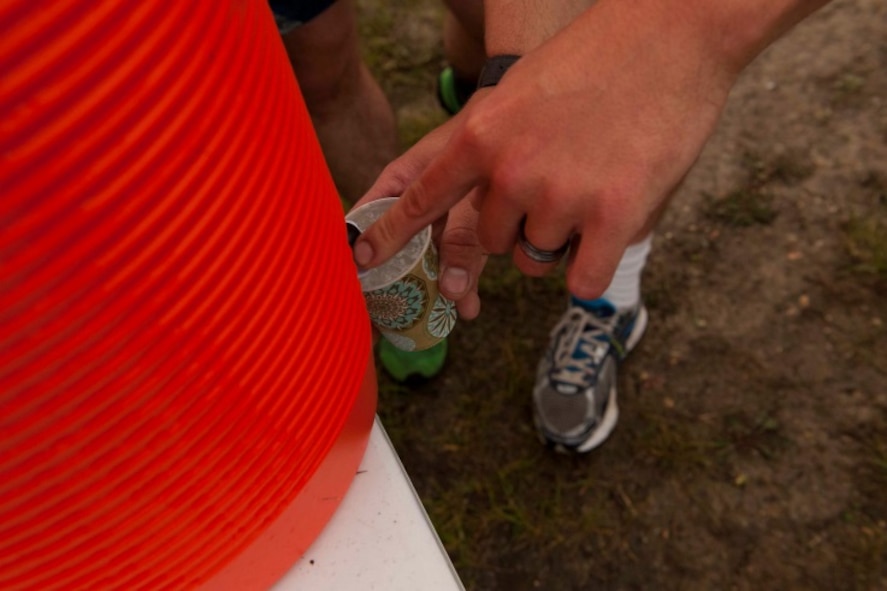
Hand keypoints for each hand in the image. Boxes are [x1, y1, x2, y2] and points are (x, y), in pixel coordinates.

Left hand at [355, 0, 830, 299]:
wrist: (673, 32)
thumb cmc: (596, 58)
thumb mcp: (519, 92)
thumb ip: (491, 150)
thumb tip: (484, 209)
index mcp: (480, 135)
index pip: (422, 200)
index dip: (391, 235)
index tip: (363, 261)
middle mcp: (511, 171)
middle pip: (493, 242)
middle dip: (521, 226)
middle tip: (565, 182)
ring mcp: (561, 195)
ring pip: (537, 261)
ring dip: (561, 240)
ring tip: (597, 183)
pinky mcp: (614, 216)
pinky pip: (581, 281)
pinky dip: (592, 268)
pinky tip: (613, 229)